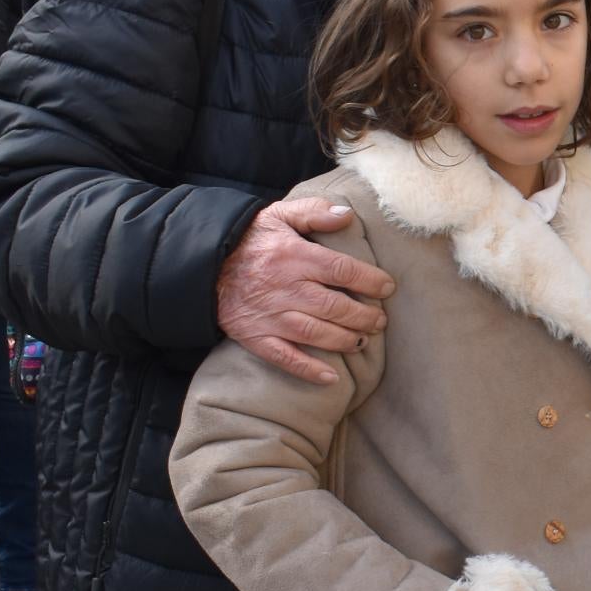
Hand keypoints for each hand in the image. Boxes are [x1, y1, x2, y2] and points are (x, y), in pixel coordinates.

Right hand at [215, 197, 396, 384]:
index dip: (370, 280)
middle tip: (380, 321)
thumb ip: (314, 212)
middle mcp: (285, 288)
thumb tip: (347, 216)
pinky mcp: (256, 337)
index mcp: (294, 257)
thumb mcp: (279, 215)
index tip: (387, 287)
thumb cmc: (249, 239)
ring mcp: (270, 316)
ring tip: (363, 341)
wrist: (202, 265)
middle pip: (334, 306)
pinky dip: (308, 369)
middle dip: (363, 316)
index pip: (342, 270)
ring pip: (316, 334)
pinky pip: (284, 358)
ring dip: (344, 341)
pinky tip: (331, 377)